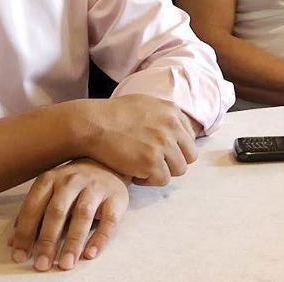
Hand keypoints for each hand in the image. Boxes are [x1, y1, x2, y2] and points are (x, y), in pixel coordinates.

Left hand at [9, 159, 128, 270]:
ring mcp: (95, 187)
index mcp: (51, 179)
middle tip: (42, 264)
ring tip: (66, 264)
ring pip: (82, 215)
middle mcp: (72, 180)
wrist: (108, 162)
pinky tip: (90, 254)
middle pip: (57, 211)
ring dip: (73, 242)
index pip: (34, 206)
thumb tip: (12, 242)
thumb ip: (33, 214)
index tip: (20, 256)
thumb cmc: (73, 183)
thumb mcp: (50, 191)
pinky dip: (100, 238)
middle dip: (48, 240)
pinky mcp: (116, 197)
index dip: (26, 232)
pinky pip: (109, 220)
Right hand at [75, 95, 196, 185]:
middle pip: (190, 155)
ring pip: (179, 169)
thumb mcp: (145, 104)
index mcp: (172, 111)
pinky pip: (162, 180)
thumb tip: (175, 128)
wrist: (93, 124)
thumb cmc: (113, 114)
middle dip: (173, 162)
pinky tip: (134, 172)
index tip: (160, 152)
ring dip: (161, 171)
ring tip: (142, 167)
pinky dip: (148, 180)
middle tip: (154, 163)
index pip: (189, 138)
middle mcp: (172, 126)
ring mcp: (163, 144)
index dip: (175, 148)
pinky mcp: (152, 162)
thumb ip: (163, 115)